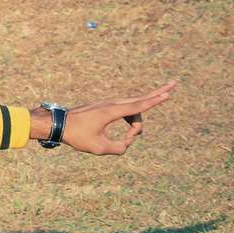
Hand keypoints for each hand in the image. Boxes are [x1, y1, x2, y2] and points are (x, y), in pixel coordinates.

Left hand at [49, 80, 177, 155]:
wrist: (59, 123)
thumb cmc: (77, 136)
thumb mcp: (99, 148)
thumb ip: (119, 148)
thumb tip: (127, 144)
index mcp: (112, 111)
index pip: (138, 106)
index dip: (155, 101)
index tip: (167, 94)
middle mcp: (112, 103)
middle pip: (140, 99)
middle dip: (158, 94)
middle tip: (174, 84)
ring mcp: (108, 103)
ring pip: (133, 109)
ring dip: (136, 123)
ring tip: (130, 138)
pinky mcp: (105, 106)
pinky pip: (125, 110)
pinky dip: (130, 119)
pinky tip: (130, 131)